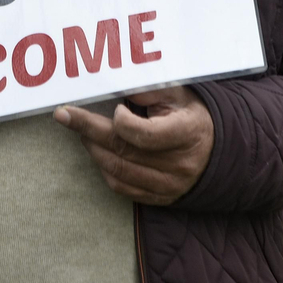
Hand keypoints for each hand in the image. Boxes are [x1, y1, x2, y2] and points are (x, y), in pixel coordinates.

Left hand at [54, 85, 213, 204]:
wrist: (216, 150)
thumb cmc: (191, 115)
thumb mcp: (177, 94)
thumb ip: (148, 89)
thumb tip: (114, 84)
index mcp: (187, 133)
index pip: (144, 134)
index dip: (121, 122)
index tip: (114, 107)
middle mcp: (179, 164)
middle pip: (124, 151)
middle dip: (89, 131)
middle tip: (66, 116)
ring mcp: (169, 185)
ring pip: (118, 171)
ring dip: (93, 150)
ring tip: (82, 132)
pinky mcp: (160, 198)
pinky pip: (123, 188)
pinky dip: (104, 169)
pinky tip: (98, 152)